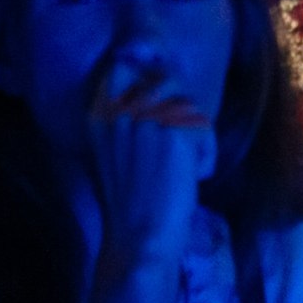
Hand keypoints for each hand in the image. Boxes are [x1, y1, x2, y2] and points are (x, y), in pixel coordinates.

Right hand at [85, 56, 211, 286]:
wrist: (139, 238)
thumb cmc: (126, 202)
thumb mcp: (110, 151)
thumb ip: (123, 118)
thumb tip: (150, 86)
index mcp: (96, 115)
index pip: (121, 64)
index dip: (143, 68)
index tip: (155, 81)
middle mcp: (120, 108)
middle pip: (164, 80)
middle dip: (178, 105)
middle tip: (177, 141)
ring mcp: (149, 116)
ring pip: (189, 103)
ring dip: (195, 131)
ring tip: (185, 164)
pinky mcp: (178, 129)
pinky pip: (205, 126)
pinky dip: (206, 151)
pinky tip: (195, 174)